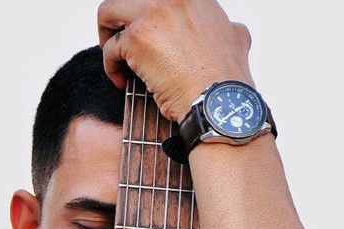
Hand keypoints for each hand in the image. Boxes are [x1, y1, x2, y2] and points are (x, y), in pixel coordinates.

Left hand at [97, 0, 254, 121]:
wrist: (219, 101)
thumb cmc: (226, 81)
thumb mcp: (236, 38)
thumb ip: (225, 26)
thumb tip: (229, 29)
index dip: (144, 16)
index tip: (145, 37)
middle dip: (117, 19)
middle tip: (120, 42)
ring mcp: (153, 13)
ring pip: (109, 11)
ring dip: (107, 37)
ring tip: (116, 59)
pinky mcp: (138, 38)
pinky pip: (110, 49)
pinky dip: (111, 67)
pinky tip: (121, 81)